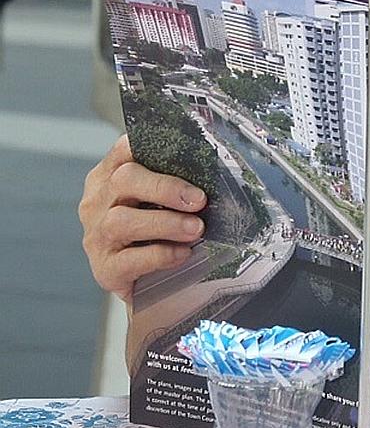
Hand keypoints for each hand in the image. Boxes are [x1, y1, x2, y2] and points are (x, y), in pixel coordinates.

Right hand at [79, 136, 205, 301]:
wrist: (150, 282)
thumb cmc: (157, 233)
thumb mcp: (162, 201)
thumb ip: (175, 183)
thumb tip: (215, 173)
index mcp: (110, 178)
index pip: (123, 150)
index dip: (149, 145)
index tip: (184, 151)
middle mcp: (98, 203)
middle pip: (124, 180)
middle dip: (165, 188)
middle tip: (198, 200)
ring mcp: (97, 236)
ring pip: (122, 220)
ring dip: (165, 223)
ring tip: (195, 229)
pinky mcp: (105, 268)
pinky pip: (129, 259)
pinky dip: (160, 255)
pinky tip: (181, 253)